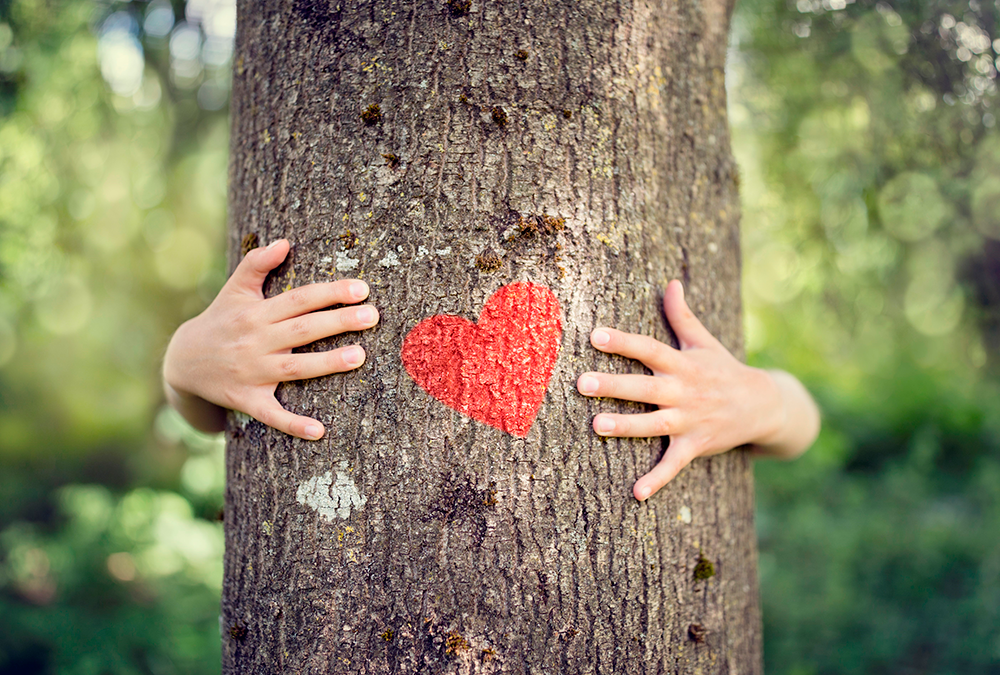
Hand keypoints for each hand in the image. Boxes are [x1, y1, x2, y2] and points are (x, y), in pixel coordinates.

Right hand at [162, 239, 379, 439]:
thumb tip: (284, 242)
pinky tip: (320, 431)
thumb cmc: (220, 320)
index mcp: (256, 313)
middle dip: (338, 322)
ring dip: (327, 364)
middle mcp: (255, 341)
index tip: (362, 289)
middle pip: (303, 330)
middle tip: (373, 315)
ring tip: (360, 356)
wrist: (182, 363)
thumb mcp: (233, 290)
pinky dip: (293, 424)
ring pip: (294, 369)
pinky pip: (272, 414)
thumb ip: (256, 264)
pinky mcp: (246, 400)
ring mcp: (251, 373)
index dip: (330, 293)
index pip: (299, 299)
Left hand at [577, 280, 818, 500]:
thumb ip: (682, 315)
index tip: (595, 335)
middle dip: (614, 384)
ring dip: (626, 426)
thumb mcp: (705, 342)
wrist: (764, 406)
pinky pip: (674, 464)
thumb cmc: (724, 370)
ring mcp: (690, 420)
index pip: (649, 349)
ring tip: (596, 425)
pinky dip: (657, 480)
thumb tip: (671, 283)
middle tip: (582, 382)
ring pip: (653, 424)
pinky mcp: (695, 445)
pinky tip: (636, 493)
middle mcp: (684, 391)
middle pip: (645, 387)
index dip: (623, 342)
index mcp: (683, 364)